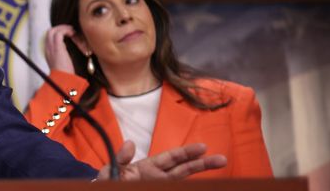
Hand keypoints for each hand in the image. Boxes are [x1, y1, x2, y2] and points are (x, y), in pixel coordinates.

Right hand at [44, 25, 76, 73]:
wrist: (62, 79)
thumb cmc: (64, 74)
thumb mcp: (61, 63)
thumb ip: (62, 55)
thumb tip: (66, 49)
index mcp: (48, 52)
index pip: (49, 38)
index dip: (57, 33)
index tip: (67, 34)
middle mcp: (47, 48)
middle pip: (49, 32)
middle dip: (60, 28)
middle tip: (70, 29)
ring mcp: (51, 47)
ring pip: (53, 30)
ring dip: (63, 28)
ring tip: (72, 30)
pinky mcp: (57, 47)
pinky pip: (59, 33)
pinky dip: (66, 31)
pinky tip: (72, 33)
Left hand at [97, 141, 226, 180]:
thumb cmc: (108, 183)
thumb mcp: (110, 170)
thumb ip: (120, 158)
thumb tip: (130, 143)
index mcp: (147, 167)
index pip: (171, 158)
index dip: (186, 152)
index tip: (203, 147)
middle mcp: (158, 178)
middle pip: (184, 170)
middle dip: (202, 164)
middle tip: (221, 159)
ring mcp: (160, 187)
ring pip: (183, 181)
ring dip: (200, 178)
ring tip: (218, 171)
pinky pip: (176, 189)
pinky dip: (188, 187)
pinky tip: (201, 185)